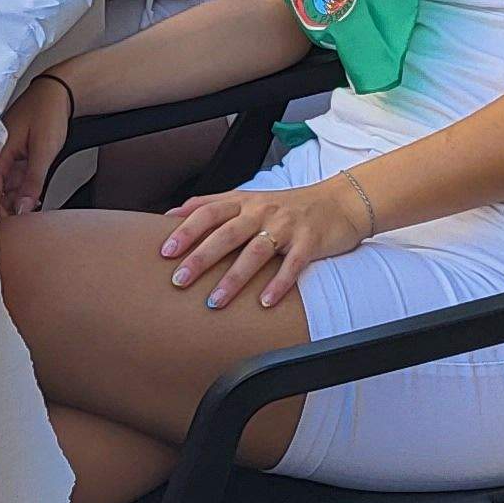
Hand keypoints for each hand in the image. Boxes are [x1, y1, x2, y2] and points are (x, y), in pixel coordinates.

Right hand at [0, 73, 75, 216]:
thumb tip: (24, 207)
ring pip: (10, 183)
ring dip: (17, 198)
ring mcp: (13, 152)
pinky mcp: (23, 153)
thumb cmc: (48, 110)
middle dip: (5, 205)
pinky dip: (25, 188)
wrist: (62, 91)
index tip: (3, 222)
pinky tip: (33, 200)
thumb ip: (34, 181)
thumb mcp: (44, 150)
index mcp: (0, 147)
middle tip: (16, 225)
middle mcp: (2, 150)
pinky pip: (19, 176)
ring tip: (26, 216)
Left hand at [159, 172, 379, 314]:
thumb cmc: (287, 207)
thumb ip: (214, 205)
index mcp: (244, 201)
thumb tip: (172, 215)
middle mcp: (262, 211)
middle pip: (226, 233)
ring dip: (233, 278)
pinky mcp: (310, 241)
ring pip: (255, 251)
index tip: (164, 251)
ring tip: (215, 301)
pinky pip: (293, 264)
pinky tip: (265, 302)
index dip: (186, 230)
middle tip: (179, 280)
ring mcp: (286, 225)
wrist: (339, 202)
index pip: (208, 211)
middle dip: (200, 257)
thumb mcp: (249, 200)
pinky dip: (279, 284)